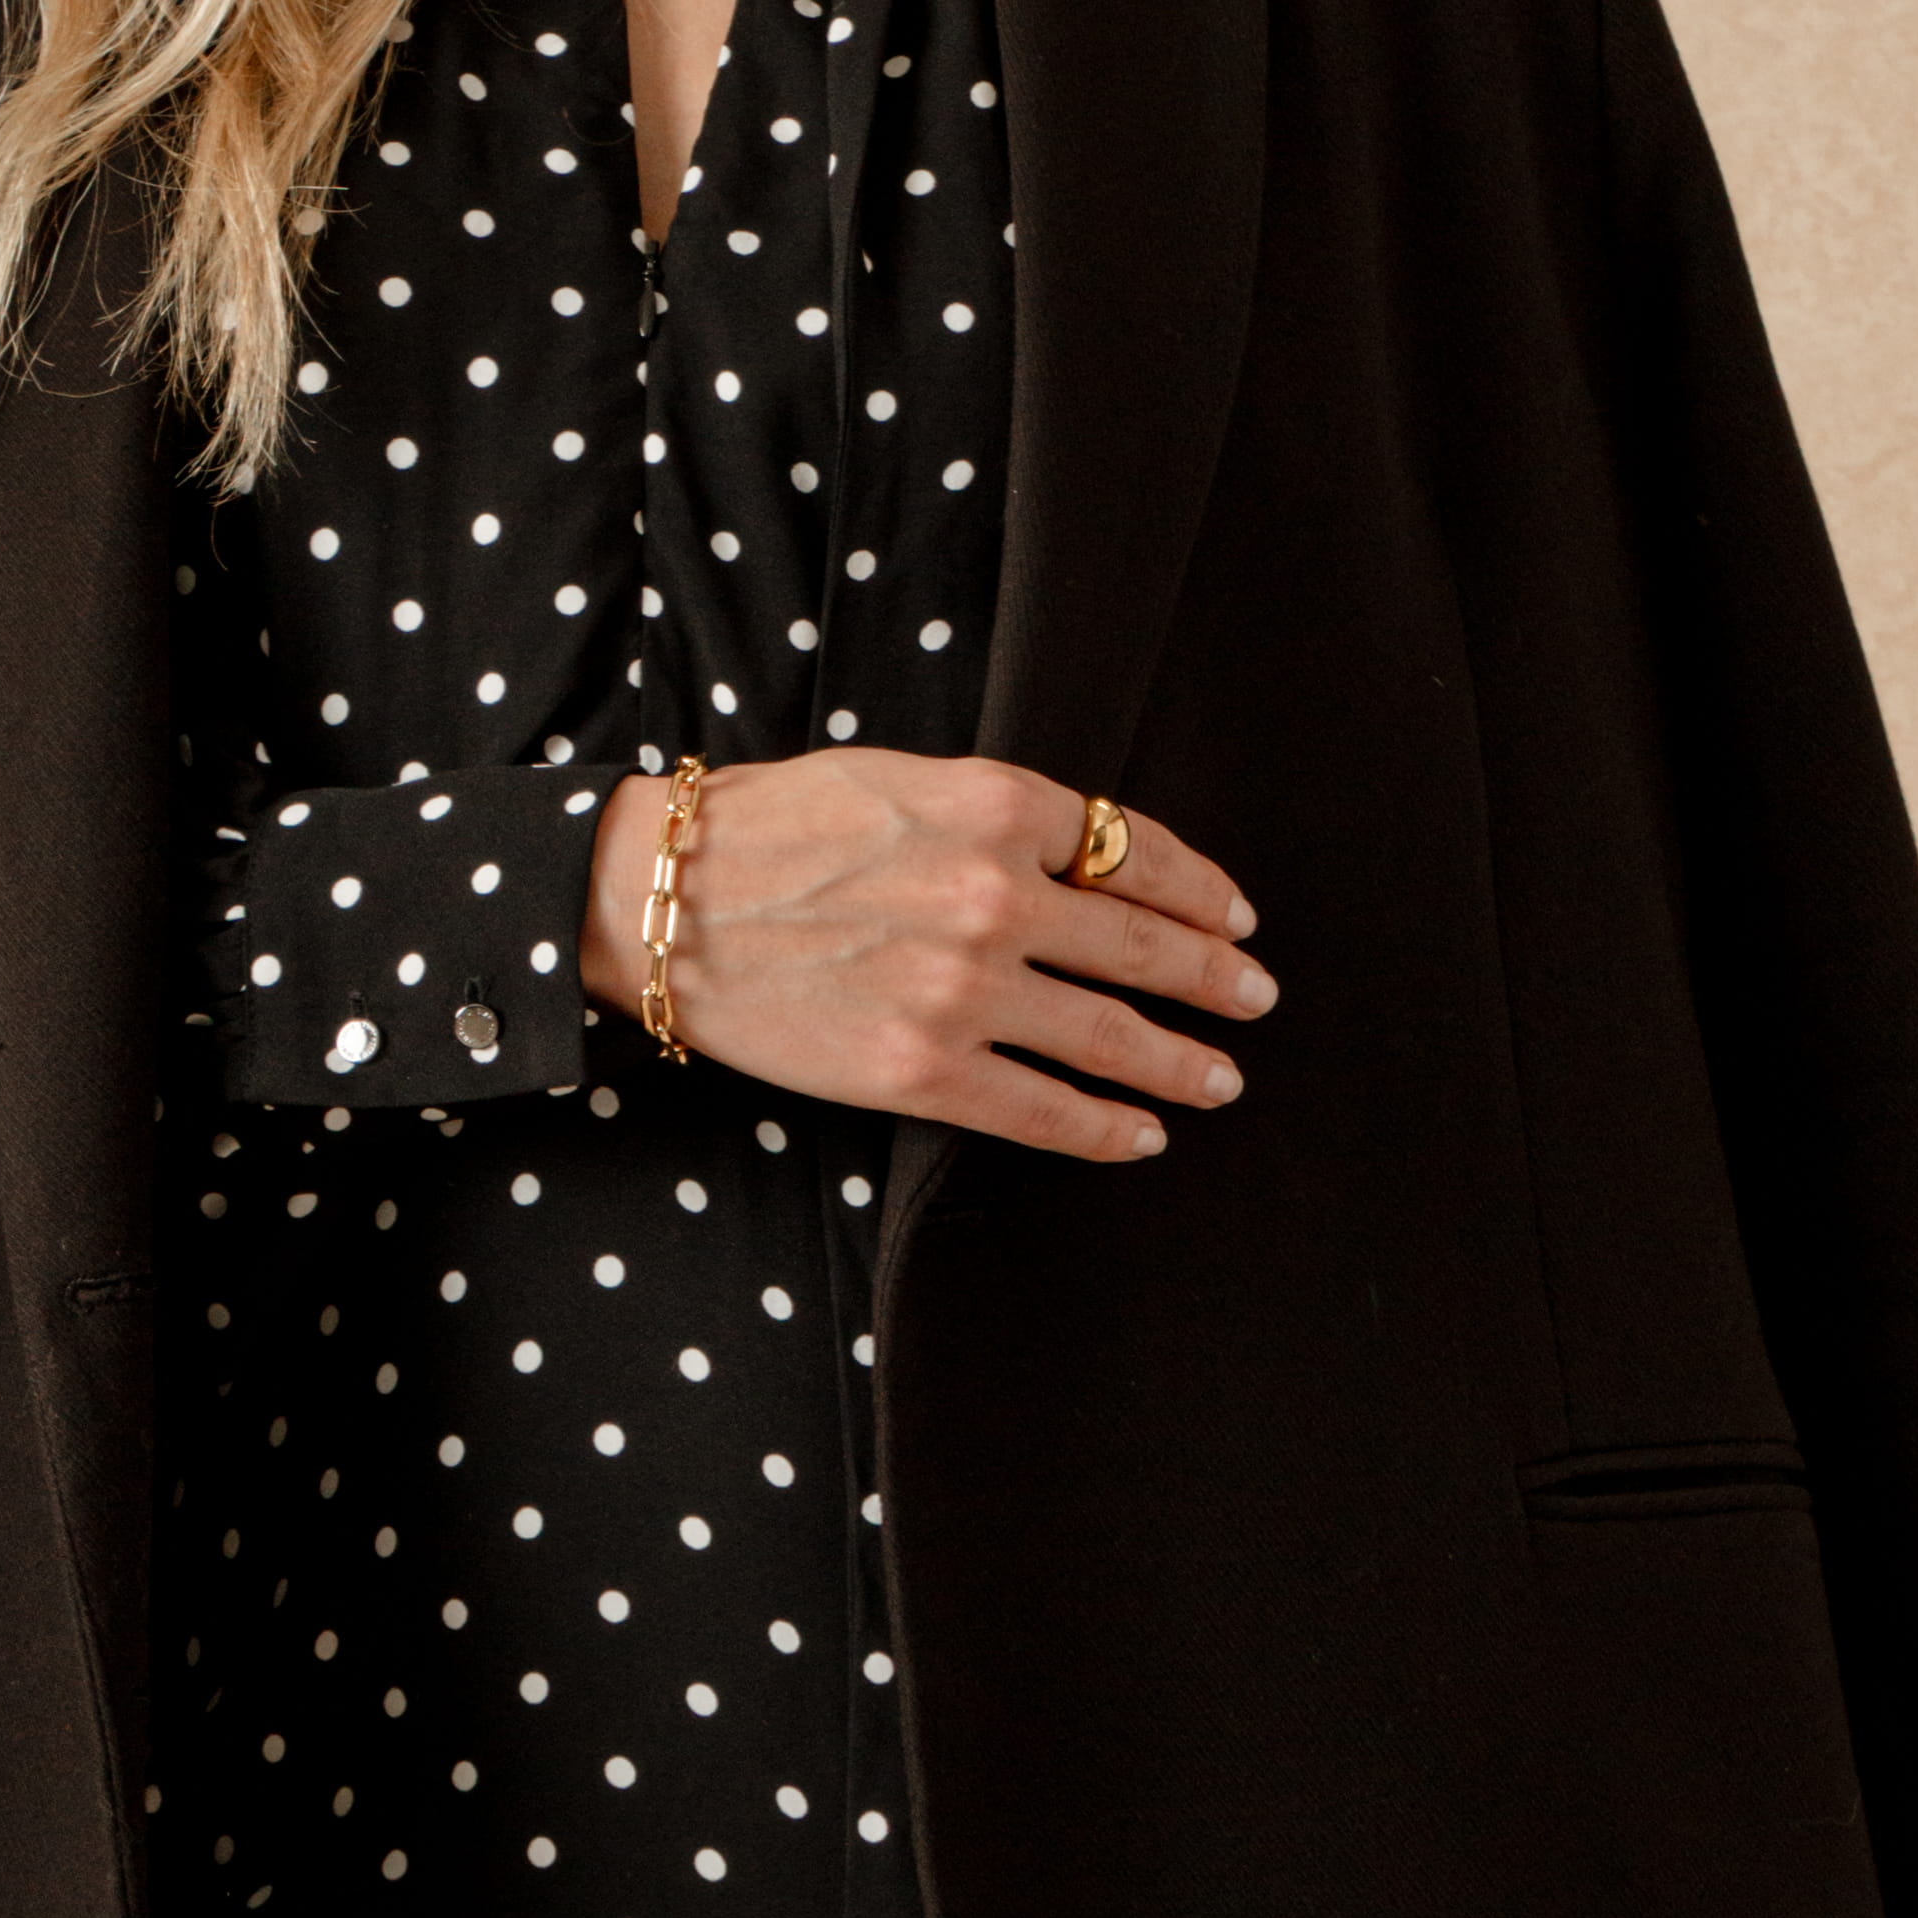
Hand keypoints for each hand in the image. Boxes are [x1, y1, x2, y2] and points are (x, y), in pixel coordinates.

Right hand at [582, 751, 1268, 1153]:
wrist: (660, 901)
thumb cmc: (767, 828)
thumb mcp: (898, 781)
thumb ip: (996, 817)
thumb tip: (1084, 862)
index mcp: (996, 806)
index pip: (1137, 852)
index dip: (1204, 890)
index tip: (1238, 917)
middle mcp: (995, 895)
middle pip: (1147, 947)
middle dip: (1218, 979)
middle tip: (1257, 1000)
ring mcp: (963, 989)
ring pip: (1111, 1036)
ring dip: (1182, 1062)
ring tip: (1221, 1080)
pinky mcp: (920, 1069)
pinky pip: (1042, 1110)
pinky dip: (1105, 1128)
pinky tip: (1141, 1137)